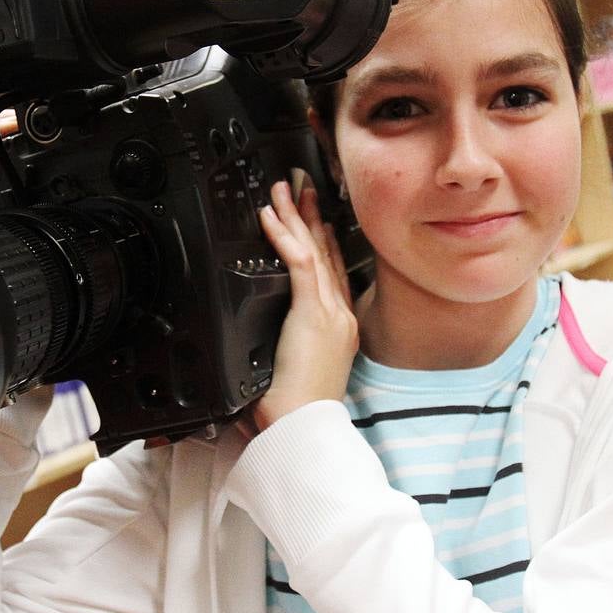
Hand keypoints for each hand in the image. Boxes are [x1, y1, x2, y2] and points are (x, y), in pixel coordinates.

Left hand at [247, 179, 357, 433]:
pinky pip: (298, 264)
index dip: (324, 242)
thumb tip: (272, 339)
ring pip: (313, 251)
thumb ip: (291, 346)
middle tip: (301, 187)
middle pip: (327, 254)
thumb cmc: (296, 410)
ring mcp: (331, 313)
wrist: (303, 426)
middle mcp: (341, 315)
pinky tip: (270, 218)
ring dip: (295, 217)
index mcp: (340, 328)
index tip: (315, 219)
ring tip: (283, 190)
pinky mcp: (313, 314)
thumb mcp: (298, 370)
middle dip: (312, 217)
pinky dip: (283, 237)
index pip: (333, 273)